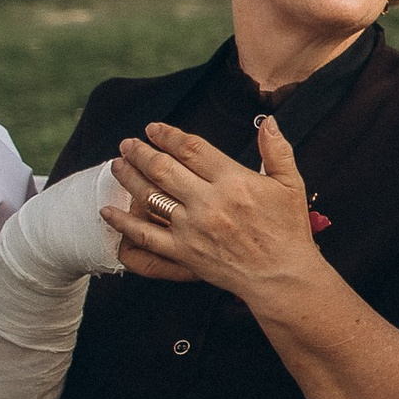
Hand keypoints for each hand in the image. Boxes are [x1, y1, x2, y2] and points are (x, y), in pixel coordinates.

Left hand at [106, 115, 320, 298]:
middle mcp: (208, 201)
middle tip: (127, 144)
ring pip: (150, 196)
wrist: (282, 276)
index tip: (154, 128)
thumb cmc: (289, 231)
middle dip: (141, 152)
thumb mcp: (291, 185)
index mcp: (234, 181)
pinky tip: (107, 211)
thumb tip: (269, 122)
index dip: (168, 135)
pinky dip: (123, 222)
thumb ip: (277, 151)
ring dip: (129, 178)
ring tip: (118, 165)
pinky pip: (145, 235)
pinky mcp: (183, 252)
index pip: (192, 149)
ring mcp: (192, 228)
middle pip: (164, 168)